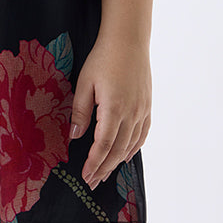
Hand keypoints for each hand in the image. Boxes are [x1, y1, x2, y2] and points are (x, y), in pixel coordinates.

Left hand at [69, 33, 151, 189]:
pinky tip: (126, 155)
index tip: (85, 176)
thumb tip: (74, 137)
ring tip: (106, 173)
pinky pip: (142, 134)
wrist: (128, 40)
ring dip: (118, 161)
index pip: (103, 145)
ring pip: (131, 145)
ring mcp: (142, 111)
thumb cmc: (103, 58)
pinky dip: (134, 148)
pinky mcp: (147, 105)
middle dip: (104, 168)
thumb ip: (80, 111)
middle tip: (93, 182)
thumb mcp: (84, 82)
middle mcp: (131, 114)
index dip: (94, 163)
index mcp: (113, 109)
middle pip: (117, 150)